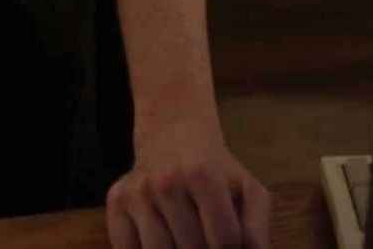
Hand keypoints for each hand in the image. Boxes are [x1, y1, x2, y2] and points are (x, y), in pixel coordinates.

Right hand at [105, 123, 270, 248]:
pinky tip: (163, 237)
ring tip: (185, 237)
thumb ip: (256, 229)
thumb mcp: (248, 190)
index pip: (224, 241)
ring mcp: (137, 193)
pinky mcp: (116, 202)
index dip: (230, 248)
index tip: (227, 241)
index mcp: (203, 175)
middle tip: (205, 237)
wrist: (174, 134)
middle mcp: (166, 182)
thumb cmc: (217, 173)